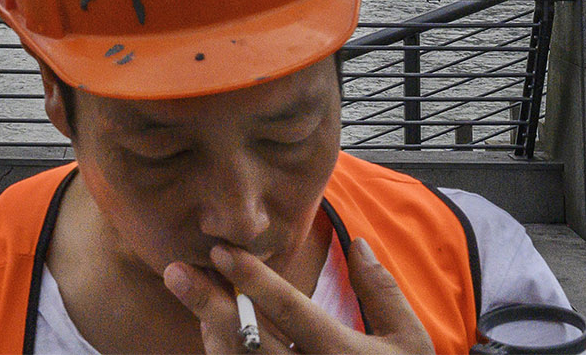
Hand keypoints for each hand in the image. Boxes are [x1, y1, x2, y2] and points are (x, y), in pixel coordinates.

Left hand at [163, 239, 434, 354]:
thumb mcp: (409, 341)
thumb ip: (382, 291)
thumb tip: (357, 243)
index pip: (290, 311)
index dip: (254, 279)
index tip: (222, 251)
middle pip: (248, 341)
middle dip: (208, 304)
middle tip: (176, 271)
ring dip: (209, 328)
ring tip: (191, 292)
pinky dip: (220, 354)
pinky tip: (212, 330)